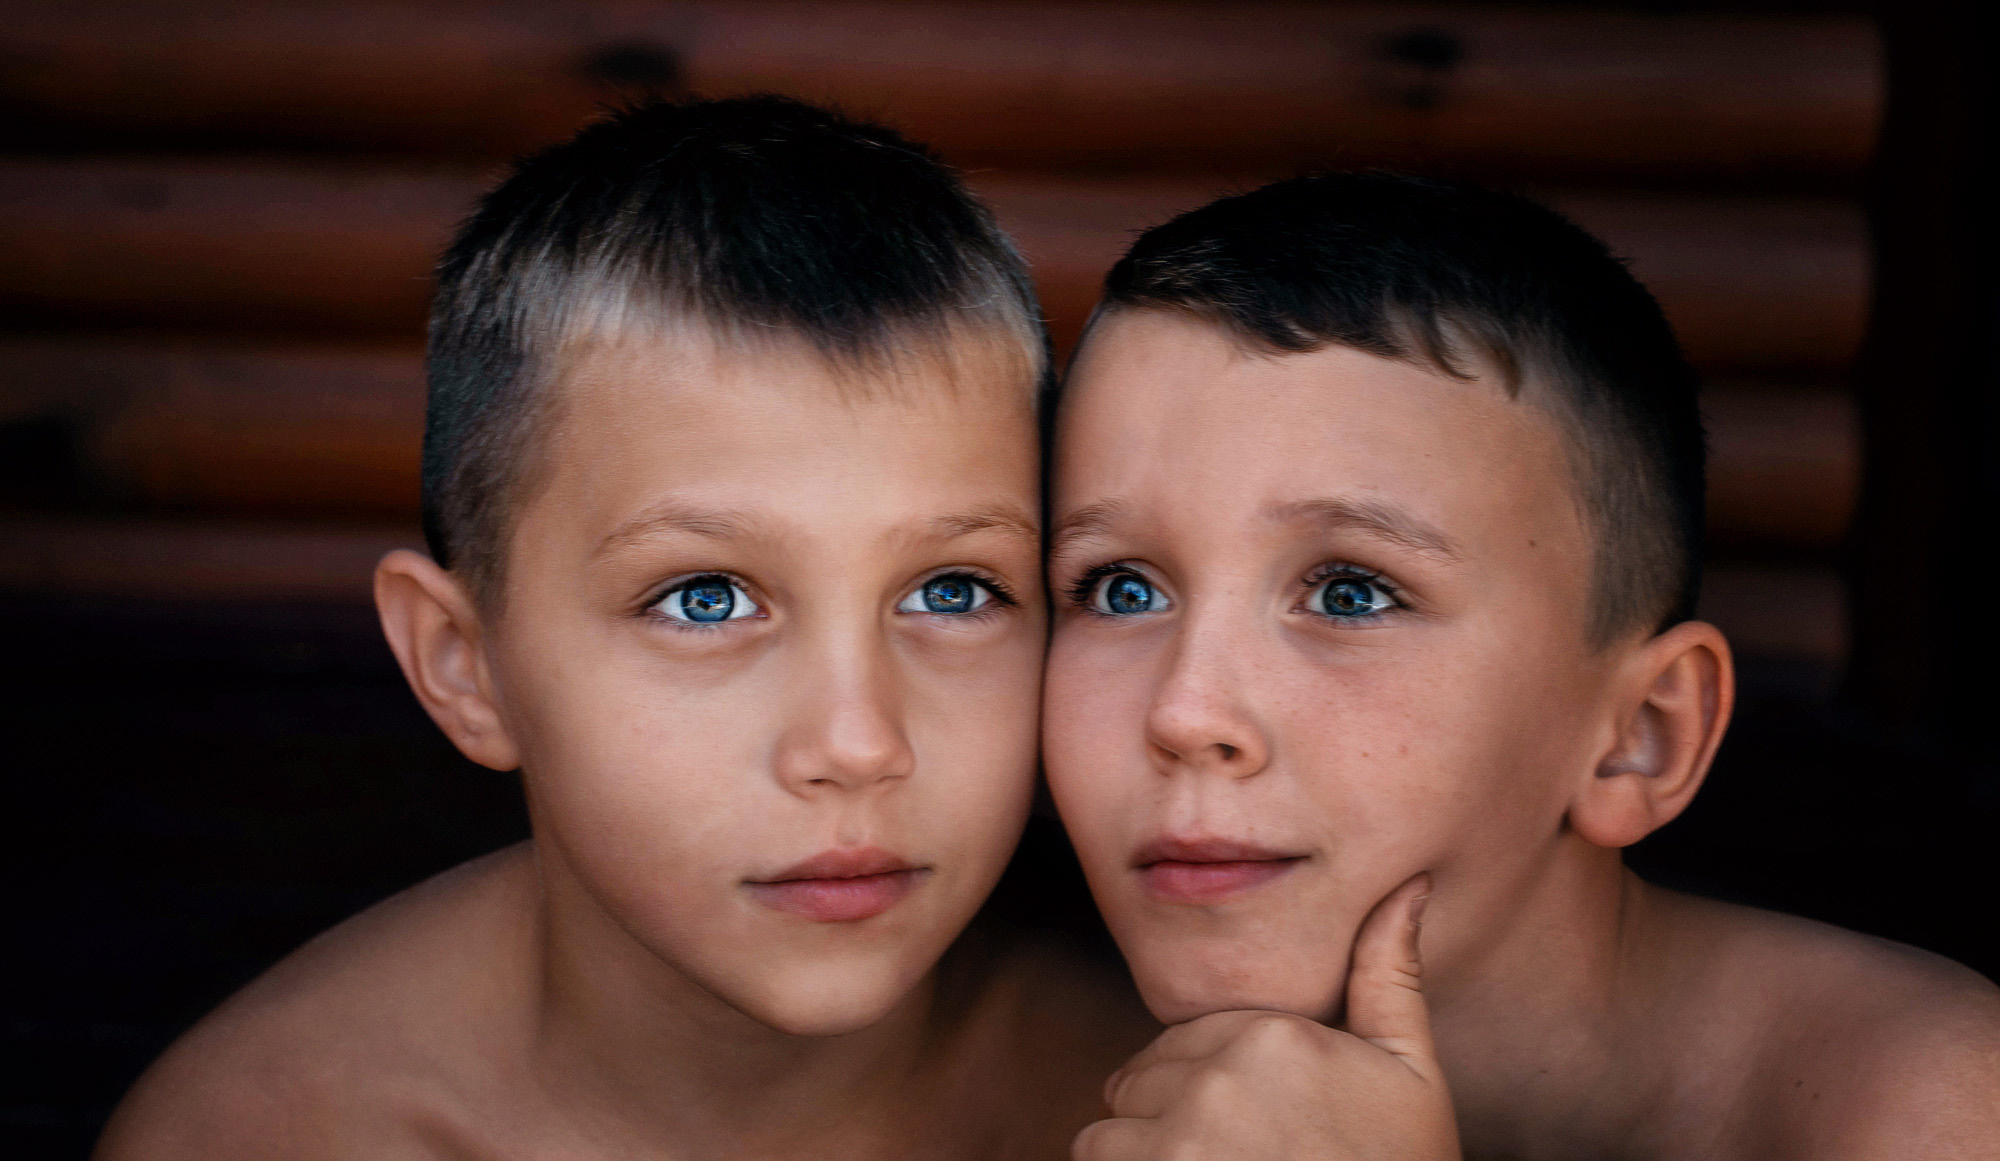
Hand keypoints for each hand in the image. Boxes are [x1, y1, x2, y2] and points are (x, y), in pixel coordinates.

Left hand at [1074, 875, 1458, 1160]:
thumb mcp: (1410, 1075)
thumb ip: (1390, 979)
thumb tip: (1407, 887)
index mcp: (1275, 1034)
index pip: (1188, 1039)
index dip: (1209, 1085)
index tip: (1252, 1126)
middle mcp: (1220, 1077)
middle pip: (1143, 1078)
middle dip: (1169, 1115)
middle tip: (1228, 1157)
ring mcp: (1181, 1138)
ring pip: (1110, 1125)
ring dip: (1139, 1152)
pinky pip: (1093, 1157)